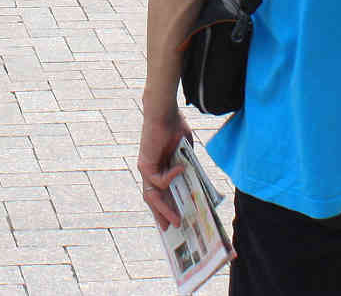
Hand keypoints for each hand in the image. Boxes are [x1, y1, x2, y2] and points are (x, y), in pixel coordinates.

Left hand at [136, 103, 191, 228]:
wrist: (164, 112)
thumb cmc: (174, 127)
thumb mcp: (185, 153)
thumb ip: (187, 168)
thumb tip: (195, 183)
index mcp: (159, 169)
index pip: (161, 193)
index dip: (167, 207)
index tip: (175, 221)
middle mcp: (150, 171)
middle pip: (153, 199)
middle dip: (163, 215)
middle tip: (173, 229)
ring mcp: (146, 169)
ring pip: (153, 196)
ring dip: (164, 210)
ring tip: (177, 221)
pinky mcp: (145, 165)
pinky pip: (159, 180)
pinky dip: (171, 178)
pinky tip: (181, 170)